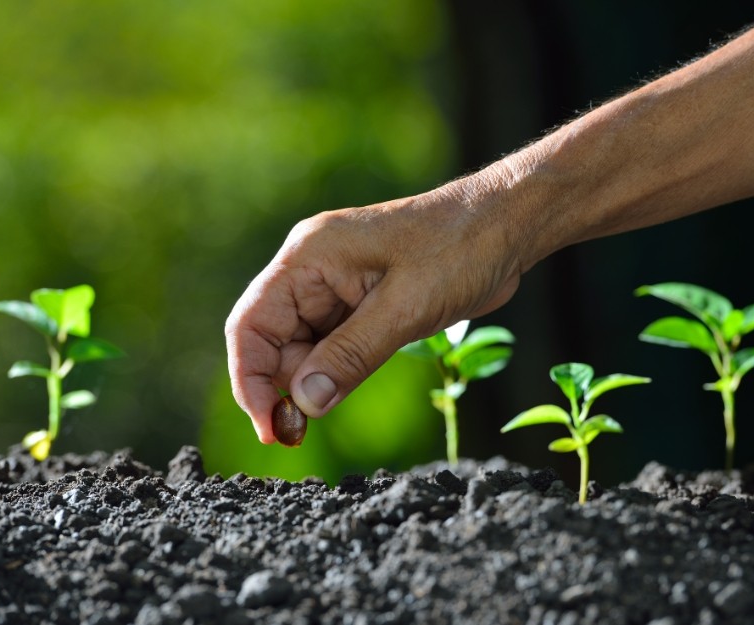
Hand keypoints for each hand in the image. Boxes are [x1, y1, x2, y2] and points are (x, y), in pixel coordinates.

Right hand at [225, 181, 524, 442]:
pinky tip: (349, 385)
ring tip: (333, 404)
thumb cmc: (458, 250)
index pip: (250, 323)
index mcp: (309, 256)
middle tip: (303, 429)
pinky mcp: (361, 303)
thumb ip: (350, 356)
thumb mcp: (404, 308)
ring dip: (311, 382)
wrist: (505, 227)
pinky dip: (334, 372)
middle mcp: (313, 270)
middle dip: (283, 386)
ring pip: (301, 347)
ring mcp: (336, 287)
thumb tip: (304, 403)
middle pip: (271, 339)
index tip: (269, 426)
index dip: (249, 379)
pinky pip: (331, 345)